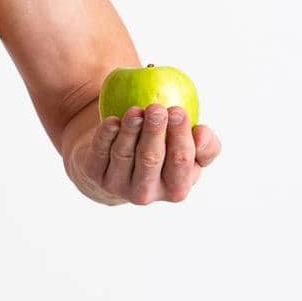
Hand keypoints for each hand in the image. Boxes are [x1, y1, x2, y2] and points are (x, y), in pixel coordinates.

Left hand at [73, 102, 223, 204]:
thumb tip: (202, 133)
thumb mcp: (191, 154)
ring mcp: (118, 186)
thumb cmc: (165, 154)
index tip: (178, 110)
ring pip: (124, 154)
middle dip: (155, 132)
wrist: (121, 165)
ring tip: (136, 110)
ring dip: (130, 130)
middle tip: (157, 108)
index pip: (181, 162)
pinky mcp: (95, 175)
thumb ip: (206, 146)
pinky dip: (106, 135)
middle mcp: (146, 193)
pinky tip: (113, 120)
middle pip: (151, 159)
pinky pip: (100, 152)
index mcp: (176, 189)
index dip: (180, 136)